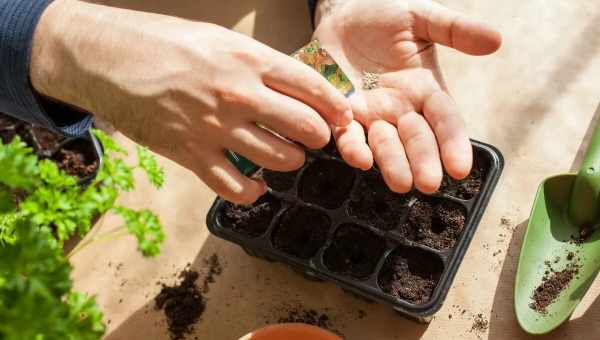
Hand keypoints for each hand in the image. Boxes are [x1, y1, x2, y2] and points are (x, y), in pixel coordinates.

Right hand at [30, 0, 351, 203]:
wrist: (105, 58)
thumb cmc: (162, 43)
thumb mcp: (218, 39)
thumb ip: (257, 63)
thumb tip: (294, 86)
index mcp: (248, 59)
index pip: (312, 87)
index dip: (336, 106)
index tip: (343, 117)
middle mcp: (238, 94)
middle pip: (305, 127)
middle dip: (319, 136)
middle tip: (315, 137)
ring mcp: (215, 127)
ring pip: (279, 159)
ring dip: (291, 161)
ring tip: (287, 155)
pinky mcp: (191, 155)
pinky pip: (237, 187)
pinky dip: (254, 191)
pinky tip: (257, 184)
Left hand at [314, 0, 500, 192]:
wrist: (341, 13)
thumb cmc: (383, 15)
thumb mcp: (421, 17)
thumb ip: (454, 30)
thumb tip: (495, 40)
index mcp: (425, 89)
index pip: (444, 119)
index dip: (453, 142)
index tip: (460, 167)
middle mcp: (400, 108)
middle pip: (416, 139)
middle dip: (423, 161)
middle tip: (428, 183)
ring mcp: (371, 114)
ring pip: (384, 144)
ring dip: (392, 163)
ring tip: (400, 182)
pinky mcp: (342, 114)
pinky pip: (348, 135)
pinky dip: (353, 147)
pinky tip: (360, 158)